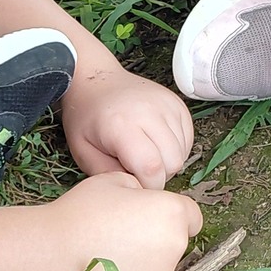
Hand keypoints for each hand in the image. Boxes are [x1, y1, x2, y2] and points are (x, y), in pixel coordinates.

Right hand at [54, 172, 202, 270]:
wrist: (50, 255)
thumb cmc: (81, 212)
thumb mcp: (114, 180)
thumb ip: (140, 188)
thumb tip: (144, 200)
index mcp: (173, 213)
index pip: (191, 216)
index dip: (172, 216)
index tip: (152, 218)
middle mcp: (175, 247)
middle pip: (175, 243)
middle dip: (157, 239)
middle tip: (122, 236)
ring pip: (160, 269)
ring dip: (144, 264)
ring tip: (108, 257)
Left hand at [63, 66, 194, 189]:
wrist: (97, 81)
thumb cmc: (87, 118)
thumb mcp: (82, 152)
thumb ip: (108, 175)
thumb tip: (134, 189)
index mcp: (122, 125)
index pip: (151, 168)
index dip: (147, 186)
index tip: (135, 186)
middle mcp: (150, 112)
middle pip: (173, 162)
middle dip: (159, 176)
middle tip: (138, 171)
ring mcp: (168, 105)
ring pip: (183, 153)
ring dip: (167, 162)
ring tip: (145, 156)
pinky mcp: (179, 104)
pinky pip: (188, 139)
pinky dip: (175, 149)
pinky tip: (155, 145)